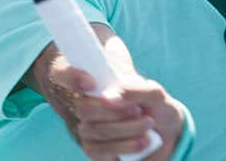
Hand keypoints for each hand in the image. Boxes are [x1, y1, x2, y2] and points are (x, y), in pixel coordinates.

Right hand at [52, 64, 183, 160]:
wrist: (161, 127)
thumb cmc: (151, 103)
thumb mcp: (151, 91)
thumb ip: (134, 89)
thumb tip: (111, 97)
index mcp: (90, 79)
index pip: (64, 73)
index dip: (73, 78)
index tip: (91, 83)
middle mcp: (83, 102)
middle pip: (83, 107)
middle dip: (113, 110)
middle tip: (138, 109)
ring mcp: (85, 126)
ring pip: (94, 129)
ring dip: (124, 128)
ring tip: (147, 124)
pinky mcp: (93, 149)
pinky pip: (99, 151)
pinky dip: (124, 146)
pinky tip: (142, 142)